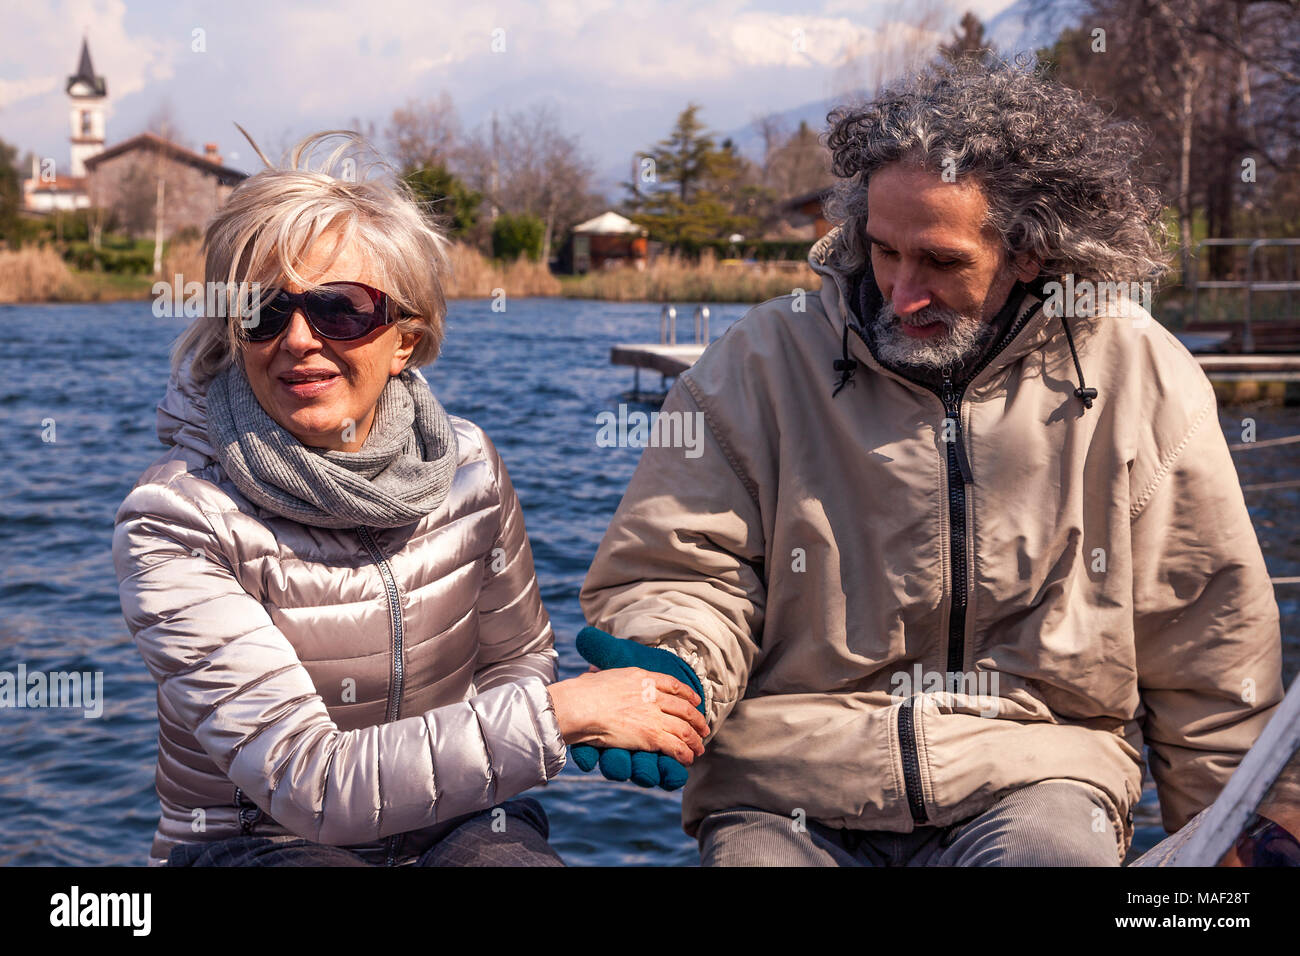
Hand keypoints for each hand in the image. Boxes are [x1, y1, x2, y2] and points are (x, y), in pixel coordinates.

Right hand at [566, 627, 707, 789]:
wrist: (579, 705)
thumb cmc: (581, 692)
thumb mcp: (597, 674)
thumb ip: (602, 674)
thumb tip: (592, 673)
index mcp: (641, 677)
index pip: (672, 684)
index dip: (687, 694)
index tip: (694, 701)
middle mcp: (652, 694)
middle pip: (684, 707)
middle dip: (696, 720)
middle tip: (703, 729)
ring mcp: (653, 715)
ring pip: (684, 728)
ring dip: (695, 740)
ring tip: (699, 749)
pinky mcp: (651, 735)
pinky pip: (676, 745)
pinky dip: (685, 753)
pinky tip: (688, 759)